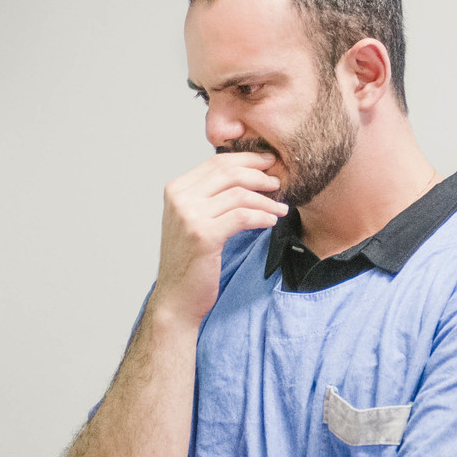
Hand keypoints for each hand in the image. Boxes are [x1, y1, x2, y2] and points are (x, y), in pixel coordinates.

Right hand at [152, 152, 286, 325]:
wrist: (177, 297)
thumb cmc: (190, 261)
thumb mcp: (193, 220)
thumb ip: (209, 197)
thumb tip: (244, 175)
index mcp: (176, 189)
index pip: (216, 162)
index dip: (246, 159)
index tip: (268, 163)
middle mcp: (180, 198)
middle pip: (228, 172)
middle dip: (259, 174)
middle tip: (278, 182)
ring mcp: (189, 216)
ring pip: (239, 194)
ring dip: (266, 200)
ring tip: (280, 208)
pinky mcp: (204, 235)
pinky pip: (243, 216)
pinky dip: (262, 216)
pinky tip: (271, 222)